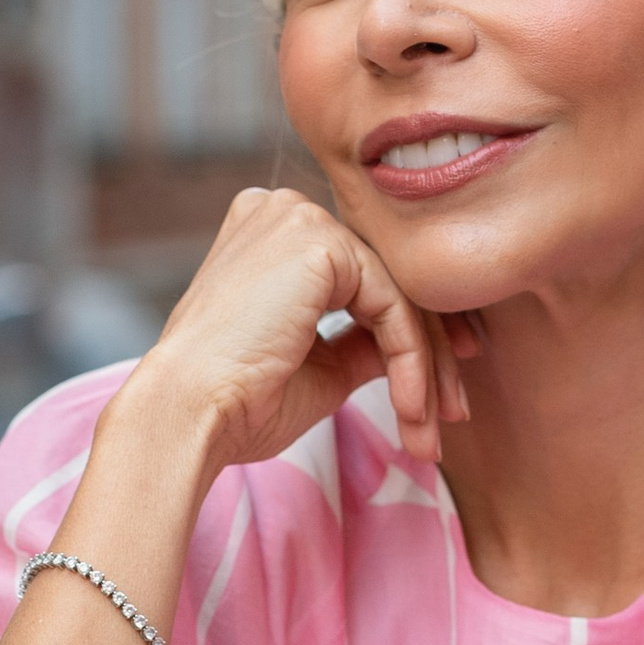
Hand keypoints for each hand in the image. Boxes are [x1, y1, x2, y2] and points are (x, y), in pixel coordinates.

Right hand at [117, 187, 475, 480]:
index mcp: (271, 234)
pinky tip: (411, 410)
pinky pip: (393, 304)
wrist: (189, 415)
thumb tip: (414, 347)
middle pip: (385, 281)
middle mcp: (283, 212)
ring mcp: (299, 218)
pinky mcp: (317, 241)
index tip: (437, 391)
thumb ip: (364, 345)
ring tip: (431, 432)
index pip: (362, 278)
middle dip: (428, 354)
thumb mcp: (318, 370)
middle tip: (454, 414)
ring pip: (397, 294)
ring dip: (424, 369)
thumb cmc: (236, 403)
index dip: (408, 334)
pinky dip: (411, 361)